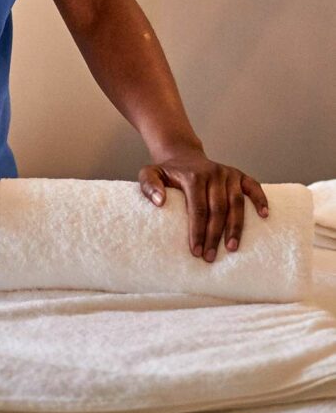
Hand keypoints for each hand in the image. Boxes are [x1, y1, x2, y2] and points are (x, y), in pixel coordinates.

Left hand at [138, 143, 269, 260]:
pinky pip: (253, 186)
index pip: (197, 207)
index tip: (196, 251)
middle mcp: (213, 173)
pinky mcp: (239, 174)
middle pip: (217, 209)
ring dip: (236, 227)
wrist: (182, 155)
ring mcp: (228, 173)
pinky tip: (264, 215)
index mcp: (192, 175)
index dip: (197, 231)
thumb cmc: (166, 172)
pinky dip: (260, 199)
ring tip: (232, 248)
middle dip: (215, 235)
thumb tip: (160, 202)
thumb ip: (149, 185)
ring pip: (236, 203)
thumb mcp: (149, 173)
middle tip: (211, 257)